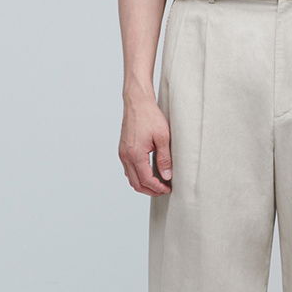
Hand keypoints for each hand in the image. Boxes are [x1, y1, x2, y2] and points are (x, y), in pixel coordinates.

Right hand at [120, 81, 171, 195]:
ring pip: (131, 179)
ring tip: (157, 184)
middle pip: (137, 184)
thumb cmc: (149, 115)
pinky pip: (129, 170)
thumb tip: (167, 176)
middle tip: (163, 190)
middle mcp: (126, 156)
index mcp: (135, 154)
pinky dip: (138, 176)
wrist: (137, 101)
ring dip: (144, 185)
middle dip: (151, 190)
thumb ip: (164, 159)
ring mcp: (123, 154)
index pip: (146, 180)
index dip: (158, 188)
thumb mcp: (162, 137)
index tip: (168, 189)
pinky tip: (148, 173)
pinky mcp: (123, 150)